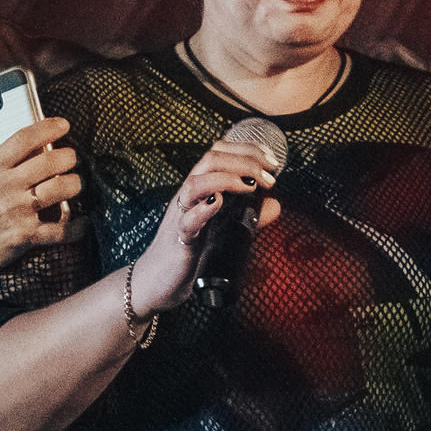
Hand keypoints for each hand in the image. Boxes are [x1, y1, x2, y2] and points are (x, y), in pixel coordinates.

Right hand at [0, 117, 83, 282]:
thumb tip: (18, 146)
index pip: (24, 138)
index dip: (48, 128)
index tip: (63, 125)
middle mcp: (5, 187)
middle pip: (50, 161)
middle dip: (69, 157)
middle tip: (71, 158)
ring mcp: (17, 212)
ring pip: (61, 189)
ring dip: (75, 184)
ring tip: (75, 183)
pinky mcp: (25, 236)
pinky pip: (61, 230)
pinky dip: (77, 227)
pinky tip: (83, 221)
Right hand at [126, 136, 281, 313]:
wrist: (156, 280)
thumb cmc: (188, 251)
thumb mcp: (222, 228)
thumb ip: (248, 216)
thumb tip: (275, 205)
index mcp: (200, 189)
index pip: (220, 153)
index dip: (248, 150)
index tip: (271, 160)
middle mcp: (189, 196)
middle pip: (211, 160)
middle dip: (245, 161)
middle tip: (270, 176)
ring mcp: (182, 215)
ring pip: (196, 183)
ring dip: (226, 179)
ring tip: (250, 186)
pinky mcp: (179, 240)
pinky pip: (187, 220)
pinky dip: (203, 210)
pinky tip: (217, 204)